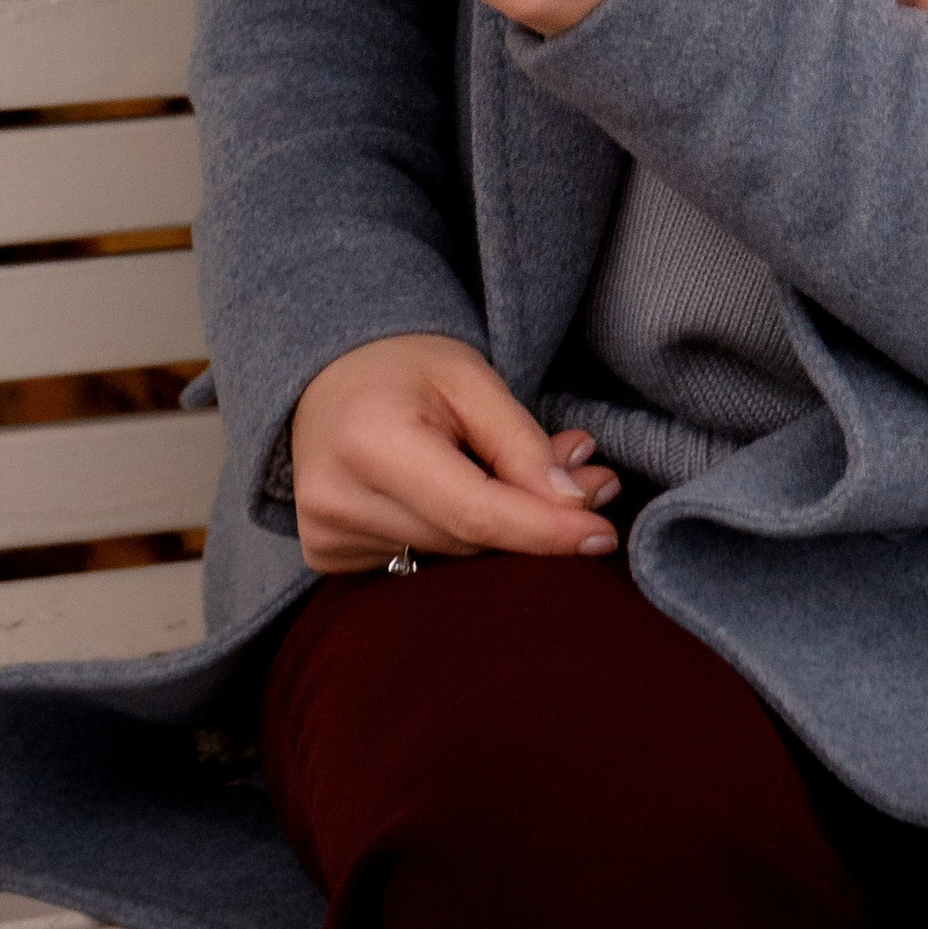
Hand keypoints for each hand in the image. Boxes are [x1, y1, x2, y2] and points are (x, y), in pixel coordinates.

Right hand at [289, 331, 619, 569]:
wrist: (324, 371)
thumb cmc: (403, 365)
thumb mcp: (470, 376)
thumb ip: (522, 441)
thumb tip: (578, 503)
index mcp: (371, 442)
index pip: (473, 512)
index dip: (544, 530)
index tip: (603, 535)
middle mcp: (337, 499)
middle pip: (467, 539)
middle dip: (533, 517)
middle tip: (583, 479)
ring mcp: (325, 536)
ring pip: (450, 557)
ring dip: (497, 527)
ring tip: (512, 471)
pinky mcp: (326, 557)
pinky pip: (418, 563)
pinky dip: (454, 536)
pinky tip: (452, 492)